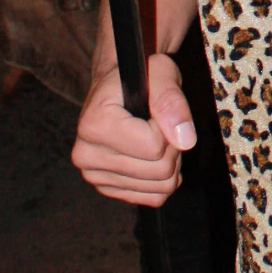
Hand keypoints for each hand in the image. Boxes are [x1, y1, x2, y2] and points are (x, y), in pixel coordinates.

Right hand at [71, 52, 195, 207]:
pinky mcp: (107, 189)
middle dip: (172, 146)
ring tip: (155, 138)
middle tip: (160, 125)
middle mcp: (85, 154)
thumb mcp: (161, 74)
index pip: (154, 146)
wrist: (120, 90)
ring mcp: (94, 176)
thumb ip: (171, 102)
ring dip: (169, 162)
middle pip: (159, 170)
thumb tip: (185, 140)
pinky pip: (154, 198)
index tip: (155, 111)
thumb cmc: (140, 79)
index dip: (167, 127)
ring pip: (160, 187)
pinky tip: (151, 157)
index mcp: (93, 125)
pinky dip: (162, 179)